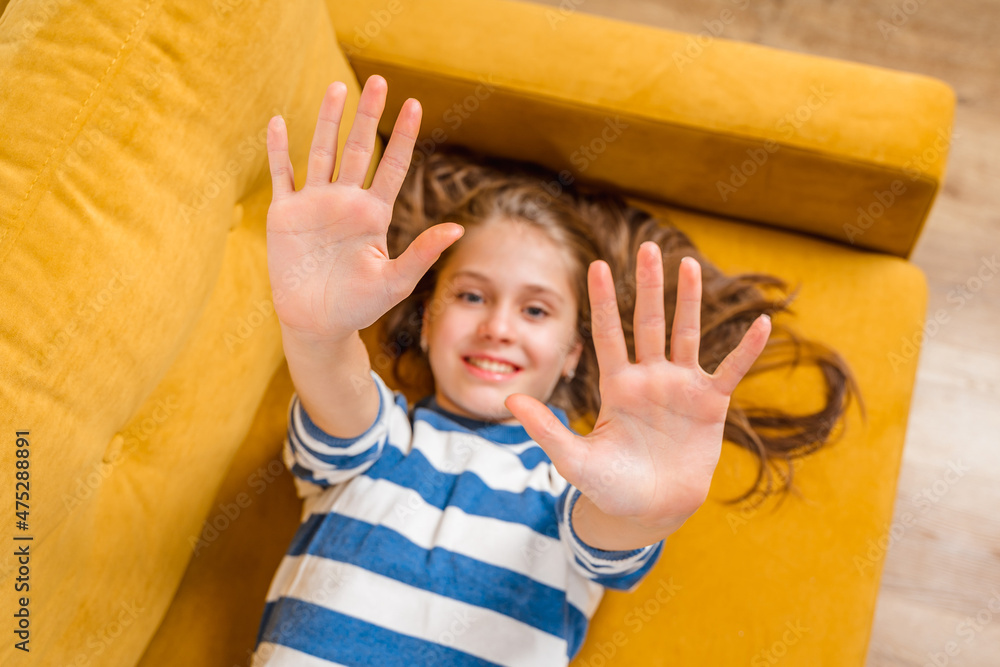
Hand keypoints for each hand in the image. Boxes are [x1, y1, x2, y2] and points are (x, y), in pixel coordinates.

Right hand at [265, 75, 463, 342]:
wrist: (317, 323)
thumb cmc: (359, 306)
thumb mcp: (395, 281)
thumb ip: (422, 253)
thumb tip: (457, 228)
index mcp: (373, 214)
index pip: (393, 166)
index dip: (404, 136)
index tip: (415, 105)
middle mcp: (345, 201)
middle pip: (359, 148)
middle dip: (368, 115)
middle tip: (378, 80)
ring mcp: (315, 204)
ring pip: (322, 152)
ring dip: (328, 121)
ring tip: (338, 88)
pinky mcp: (285, 214)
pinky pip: (282, 175)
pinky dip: (279, 150)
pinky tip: (279, 122)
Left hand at [505, 243, 770, 535]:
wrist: (649, 511)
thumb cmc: (608, 485)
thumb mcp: (574, 458)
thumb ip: (545, 428)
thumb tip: (508, 400)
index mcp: (616, 386)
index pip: (608, 334)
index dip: (603, 301)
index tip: (596, 265)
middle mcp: (649, 377)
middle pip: (648, 322)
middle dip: (648, 286)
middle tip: (649, 246)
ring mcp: (681, 388)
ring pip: (686, 334)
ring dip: (689, 301)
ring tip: (689, 264)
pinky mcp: (710, 405)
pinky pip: (731, 370)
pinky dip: (747, 348)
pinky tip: (762, 322)